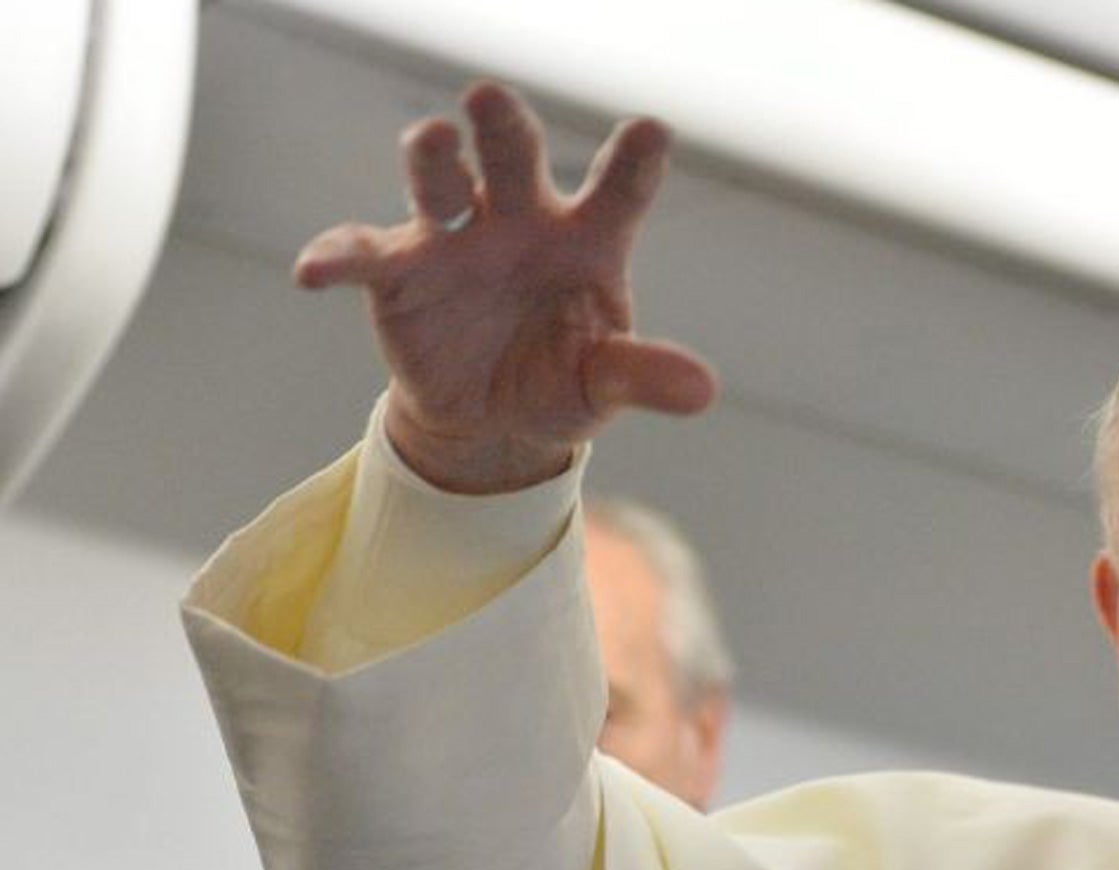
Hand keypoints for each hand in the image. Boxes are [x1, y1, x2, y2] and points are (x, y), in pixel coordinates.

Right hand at [294, 82, 717, 492]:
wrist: (491, 420)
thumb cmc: (559, 380)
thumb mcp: (601, 385)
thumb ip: (642, 376)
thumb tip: (703, 391)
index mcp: (587, 240)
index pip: (618, 191)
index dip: (634, 161)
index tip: (653, 130)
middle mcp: (519, 221)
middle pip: (512, 158)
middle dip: (503, 127)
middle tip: (492, 99)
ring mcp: (454, 239)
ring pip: (439, 183)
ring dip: (432, 160)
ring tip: (430, 142)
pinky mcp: (397, 273)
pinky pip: (361, 256)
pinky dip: (336, 258)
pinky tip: (314, 271)